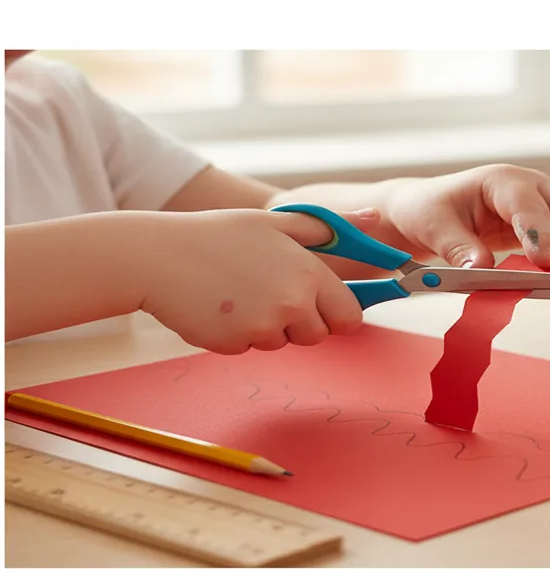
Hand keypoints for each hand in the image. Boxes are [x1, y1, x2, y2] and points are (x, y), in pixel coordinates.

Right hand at [139, 208, 374, 353]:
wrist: (155, 256)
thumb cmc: (219, 234)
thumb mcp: (277, 222)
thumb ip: (330, 228)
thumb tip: (375, 220)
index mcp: (309, 273)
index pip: (349, 316)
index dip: (336, 313)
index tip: (319, 304)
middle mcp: (292, 302)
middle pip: (318, 335)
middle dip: (301, 322)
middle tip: (268, 293)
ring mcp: (263, 326)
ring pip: (282, 342)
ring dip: (268, 327)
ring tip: (239, 293)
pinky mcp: (236, 344)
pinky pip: (250, 348)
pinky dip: (238, 334)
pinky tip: (219, 306)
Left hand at [376, 164, 549, 268]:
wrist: (429, 210)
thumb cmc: (429, 211)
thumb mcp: (433, 227)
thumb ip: (457, 248)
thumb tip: (481, 270)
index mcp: (501, 180)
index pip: (531, 205)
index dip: (541, 233)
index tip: (546, 263)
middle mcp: (531, 187)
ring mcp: (543, 205)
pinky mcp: (546, 226)